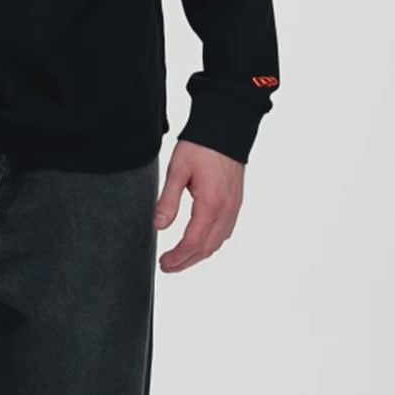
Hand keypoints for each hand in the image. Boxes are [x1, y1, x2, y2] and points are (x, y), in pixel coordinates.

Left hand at [153, 138, 243, 272]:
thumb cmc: (201, 145)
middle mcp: (226, 210)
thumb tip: (159, 226)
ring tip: (181, 259)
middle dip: (186, 261)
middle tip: (167, 266)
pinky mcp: (235, 202)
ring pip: (217, 242)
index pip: (193, 242)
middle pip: (206, 248)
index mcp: (210, 204)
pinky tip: (201, 242)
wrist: (226, 128)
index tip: (163, 263)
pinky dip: (211, 243)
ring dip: (199, 254)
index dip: (177, 258)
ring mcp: (234, 207)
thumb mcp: (178, 170)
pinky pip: (225, 231)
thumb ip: (168, 200)